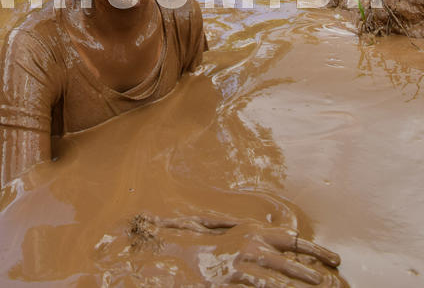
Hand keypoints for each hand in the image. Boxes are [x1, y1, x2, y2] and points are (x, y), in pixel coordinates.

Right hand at [130, 214, 345, 285]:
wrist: (176, 253)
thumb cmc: (205, 246)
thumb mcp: (232, 235)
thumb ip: (254, 238)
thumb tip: (278, 244)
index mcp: (254, 230)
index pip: (293, 239)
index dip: (316, 250)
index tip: (336, 260)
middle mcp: (252, 243)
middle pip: (292, 261)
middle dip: (314, 274)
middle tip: (334, 284)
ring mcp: (244, 262)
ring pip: (281, 280)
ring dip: (302, 287)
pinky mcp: (234, 278)